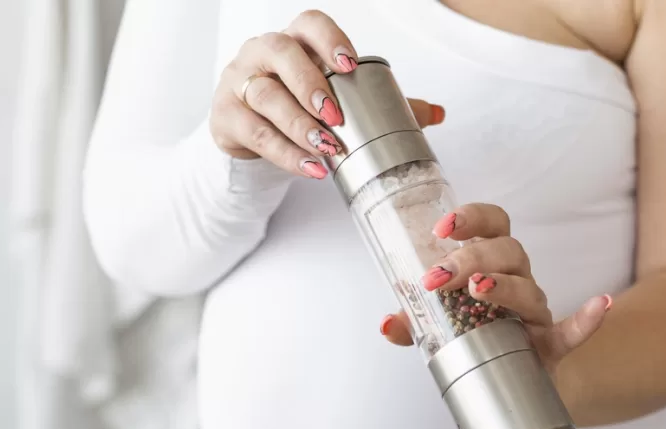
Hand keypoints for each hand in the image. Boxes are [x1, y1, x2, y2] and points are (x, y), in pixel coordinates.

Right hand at [209, 10, 444, 178]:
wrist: (253, 138)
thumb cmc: (300, 110)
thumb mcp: (340, 104)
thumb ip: (385, 105)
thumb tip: (439, 114)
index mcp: (296, 43)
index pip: (308, 24)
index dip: (328, 39)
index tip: (350, 64)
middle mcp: (263, 55)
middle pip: (280, 53)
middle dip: (310, 83)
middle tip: (336, 117)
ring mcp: (240, 83)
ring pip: (265, 95)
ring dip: (299, 124)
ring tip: (327, 149)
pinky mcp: (226, 117)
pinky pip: (253, 132)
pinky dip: (284, 153)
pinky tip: (310, 168)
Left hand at [380, 204, 611, 374]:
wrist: (510, 383)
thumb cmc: (477, 341)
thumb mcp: (441, 328)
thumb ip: (415, 324)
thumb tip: (386, 322)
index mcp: (494, 265)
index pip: (492, 225)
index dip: (471, 219)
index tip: (442, 229)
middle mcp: (519, 280)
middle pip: (507, 252)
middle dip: (471, 258)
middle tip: (437, 278)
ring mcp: (536, 313)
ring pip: (529, 288)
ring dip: (505, 285)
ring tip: (478, 291)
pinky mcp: (550, 346)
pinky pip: (574, 331)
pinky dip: (587, 320)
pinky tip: (598, 305)